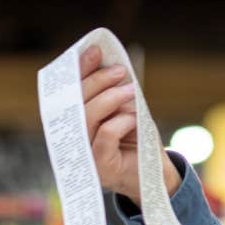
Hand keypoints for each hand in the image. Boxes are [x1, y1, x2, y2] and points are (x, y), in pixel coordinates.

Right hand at [79, 45, 180, 204]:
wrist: (155, 174)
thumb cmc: (137, 139)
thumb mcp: (126, 110)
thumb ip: (114, 92)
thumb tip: (111, 63)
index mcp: (73, 121)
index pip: (69, 91)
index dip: (79, 70)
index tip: (95, 50)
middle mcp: (71, 138)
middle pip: (74, 102)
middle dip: (97, 81)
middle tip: (120, 71)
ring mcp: (83, 154)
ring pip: (87, 117)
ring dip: (110, 98)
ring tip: (131, 90)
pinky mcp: (99, 166)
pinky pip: (104, 135)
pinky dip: (120, 121)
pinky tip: (133, 119)